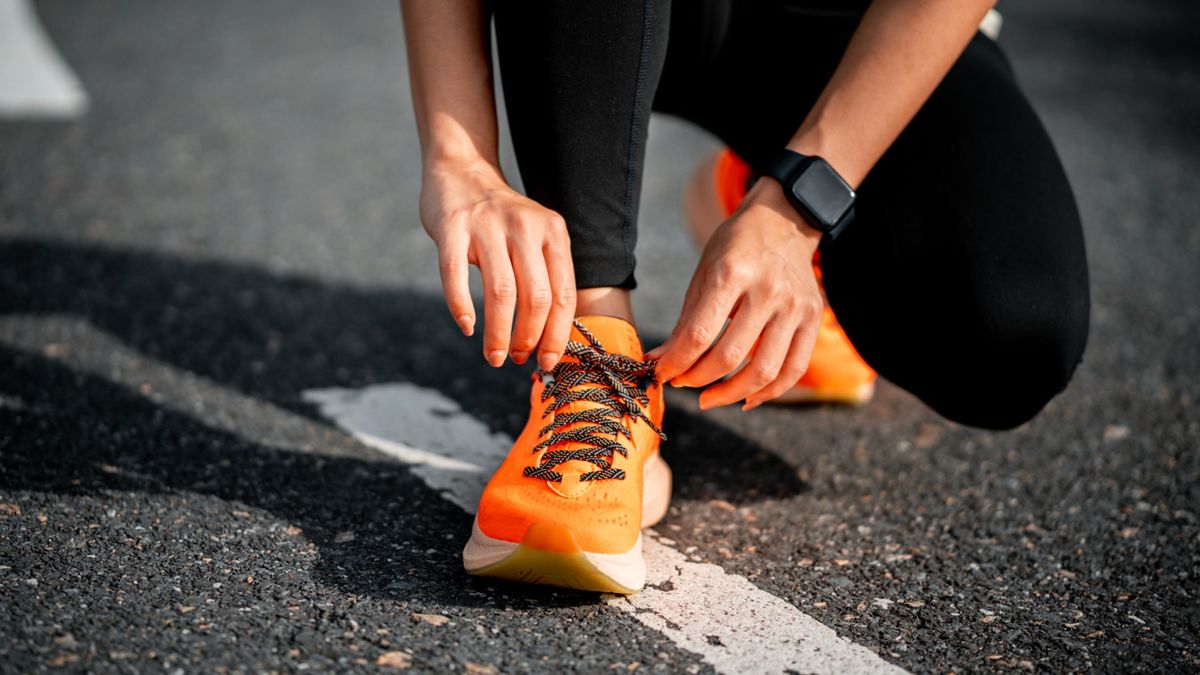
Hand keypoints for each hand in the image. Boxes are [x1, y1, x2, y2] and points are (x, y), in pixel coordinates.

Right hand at [419, 156, 575, 370]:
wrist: (461, 172)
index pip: (563, 294)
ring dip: (498, 333)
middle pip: (536, 297)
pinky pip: (456, 274)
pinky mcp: (453, 227)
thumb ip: (546, 276)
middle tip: (516, 359)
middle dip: (528, 338)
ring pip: (501, 292)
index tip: (547, 361)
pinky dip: (461, 306)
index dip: (556, 334)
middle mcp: (525, 227)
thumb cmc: (501, 221)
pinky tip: (466, 326)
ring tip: (494, 356)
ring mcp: (487, 225)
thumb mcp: (536, 237)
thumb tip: (549, 339)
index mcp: (553, 233)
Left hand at [645, 178, 823, 409]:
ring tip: (710, 398)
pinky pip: (794, 368)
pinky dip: (769, 392)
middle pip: (730, 356)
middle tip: (683, 385)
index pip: (699, 334)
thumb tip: (659, 363)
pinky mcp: (813, 318)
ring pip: (764, 370)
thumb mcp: (704, 274)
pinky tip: (747, 399)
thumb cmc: (735, 248)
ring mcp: (795, 306)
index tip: (663, 374)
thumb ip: (685, 322)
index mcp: (732, 273)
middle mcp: (768, 290)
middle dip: (699, 379)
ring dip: (732, 394)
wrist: (784, 222)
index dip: (676, 363)